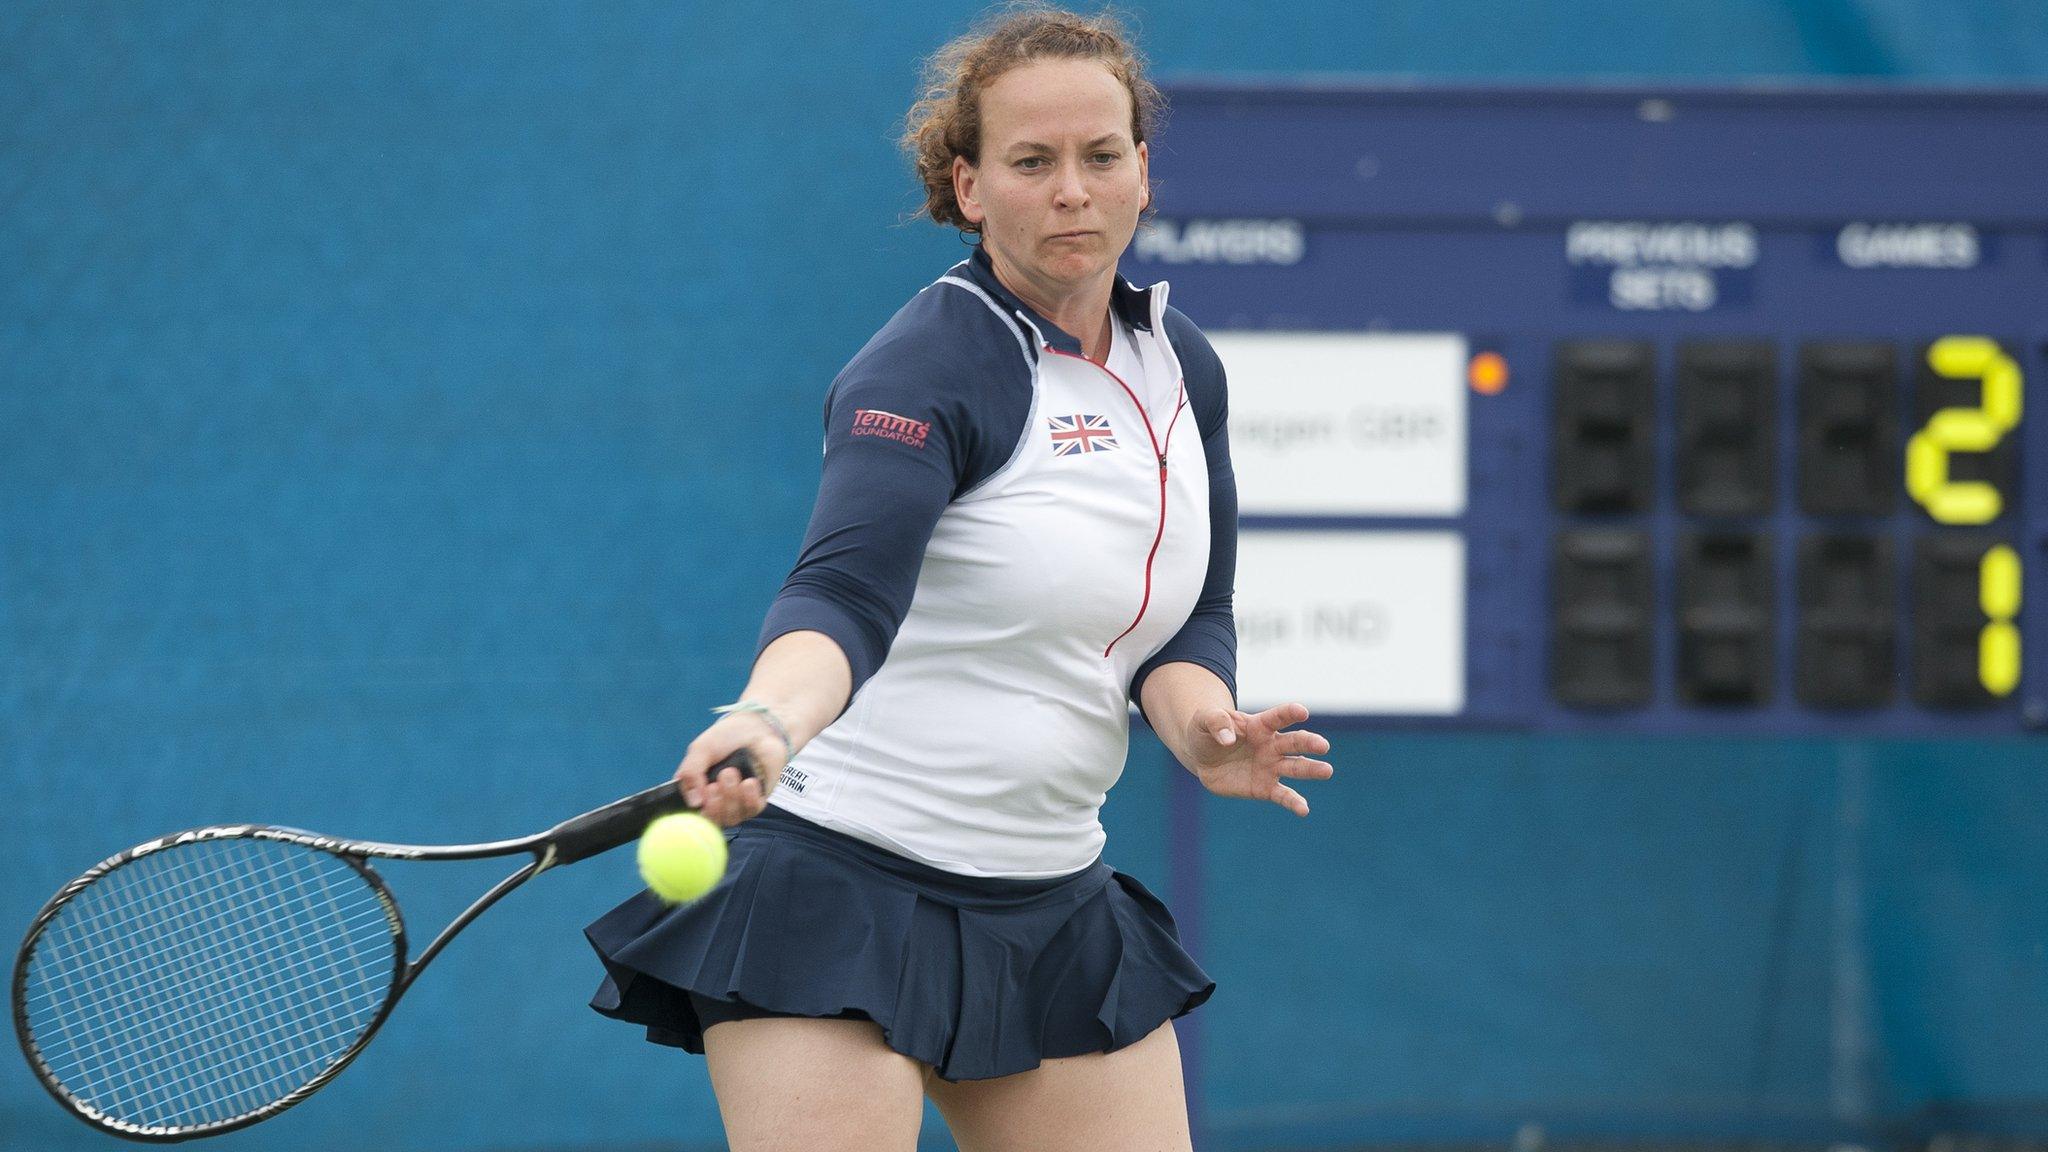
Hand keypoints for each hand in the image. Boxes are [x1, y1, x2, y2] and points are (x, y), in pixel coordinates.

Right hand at [674, 712, 783, 826]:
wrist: (756, 727)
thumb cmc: (725, 738)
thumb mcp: (701, 749)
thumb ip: (691, 772)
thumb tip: (694, 803)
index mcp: (697, 791)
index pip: (692, 816)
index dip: (696, 813)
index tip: (700, 798)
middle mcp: (716, 802)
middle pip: (713, 821)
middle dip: (715, 804)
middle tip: (714, 785)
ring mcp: (737, 803)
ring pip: (732, 817)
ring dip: (731, 796)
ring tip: (731, 771)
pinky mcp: (757, 801)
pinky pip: (752, 810)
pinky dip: (749, 798)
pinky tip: (749, 781)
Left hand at [1183, 701, 1331, 816]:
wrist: (1201, 757)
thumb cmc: (1206, 733)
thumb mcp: (1204, 720)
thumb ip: (1216, 723)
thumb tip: (1228, 739)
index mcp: (1259, 725)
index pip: (1278, 717)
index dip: (1290, 713)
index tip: (1302, 711)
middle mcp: (1271, 745)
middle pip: (1293, 742)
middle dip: (1309, 743)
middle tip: (1323, 745)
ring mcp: (1270, 767)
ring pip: (1295, 767)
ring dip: (1311, 769)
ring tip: (1327, 771)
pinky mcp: (1264, 788)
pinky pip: (1282, 795)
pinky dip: (1294, 802)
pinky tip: (1304, 810)